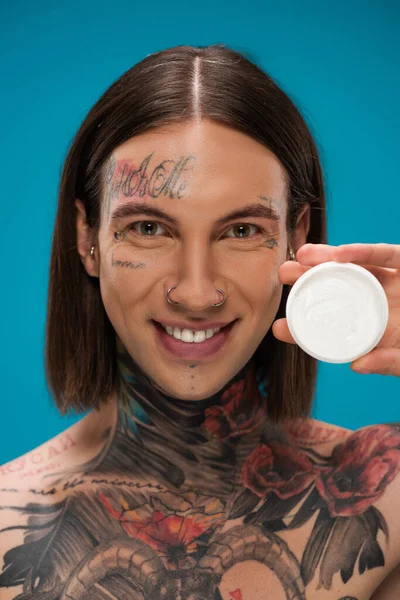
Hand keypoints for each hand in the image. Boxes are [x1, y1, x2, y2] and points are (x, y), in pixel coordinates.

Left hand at [273, 243, 399, 376]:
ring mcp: (392, 282)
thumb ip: (390, 363)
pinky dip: (363, 253)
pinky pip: (384, 255)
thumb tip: (357, 365)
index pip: (333, 327)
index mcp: (372, 328)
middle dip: (308, 280)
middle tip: (282, 274)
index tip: (278, 328)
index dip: (305, 327)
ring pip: (354, 266)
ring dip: (327, 258)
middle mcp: (377, 302)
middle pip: (336, 288)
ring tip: (301, 255)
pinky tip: (341, 253)